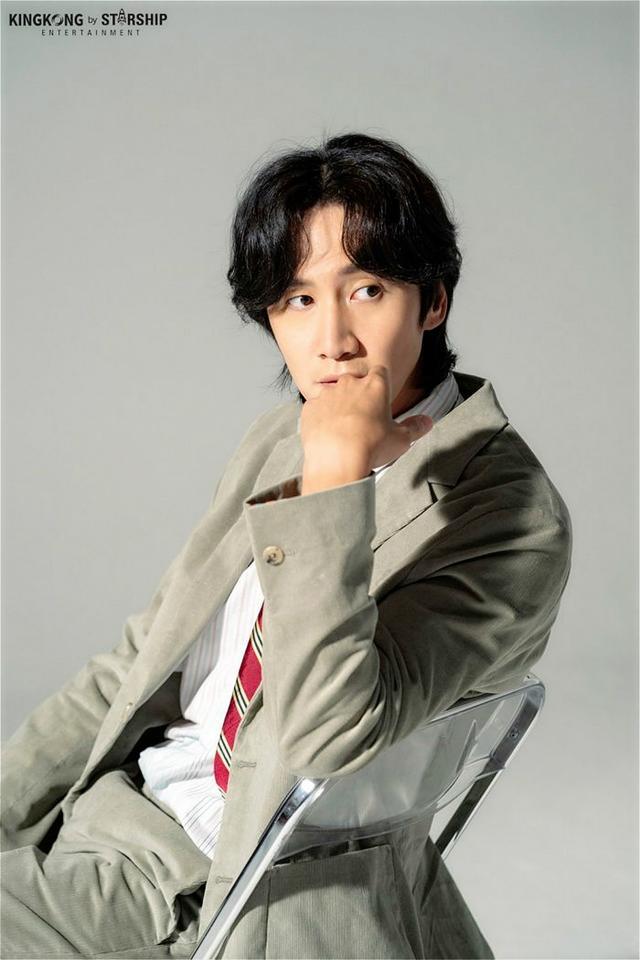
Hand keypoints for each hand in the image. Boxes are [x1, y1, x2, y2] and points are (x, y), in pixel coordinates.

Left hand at [300, 366, 432, 494]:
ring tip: (344, 430)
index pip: (381, 373)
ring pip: (334, 395)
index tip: (381, 399)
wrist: (336, 460)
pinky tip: (327, 434)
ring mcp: (327, 394)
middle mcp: (350, 384)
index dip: (381, 385)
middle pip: (355, 382)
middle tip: (364, 419)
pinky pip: (316, 408)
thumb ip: (415, 427)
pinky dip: (321, 417)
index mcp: (375, 386)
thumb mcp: (401, 439)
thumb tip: (427, 422)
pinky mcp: (310, 407)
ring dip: (339, 407)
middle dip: (359, 396)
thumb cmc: (371, 447)